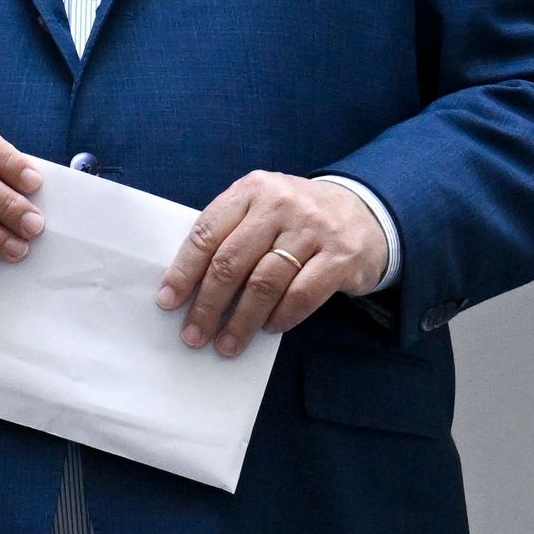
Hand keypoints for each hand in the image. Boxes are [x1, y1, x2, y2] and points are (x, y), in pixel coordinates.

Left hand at [157, 173, 387, 355]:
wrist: (364, 212)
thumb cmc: (297, 220)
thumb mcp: (262, 209)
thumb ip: (231, 234)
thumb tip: (191, 288)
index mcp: (252, 189)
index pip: (207, 232)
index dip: (184, 271)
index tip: (168, 302)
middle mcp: (281, 204)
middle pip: (231, 262)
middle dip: (208, 305)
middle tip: (194, 334)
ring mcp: (313, 229)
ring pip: (264, 283)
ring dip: (242, 320)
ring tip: (228, 343)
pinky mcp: (340, 256)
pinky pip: (301, 295)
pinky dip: (281, 317)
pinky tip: (269, 328)